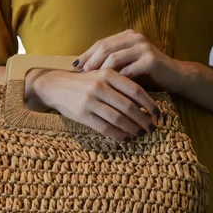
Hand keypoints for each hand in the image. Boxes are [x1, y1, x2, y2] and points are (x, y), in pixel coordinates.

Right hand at [33, 68, 159, 141]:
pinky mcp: (82, 114)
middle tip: (151, 127)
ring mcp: (90, 101)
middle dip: (143, 119)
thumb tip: (144, 101)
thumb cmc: (83, 82)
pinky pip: (105, 128)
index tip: (158, 113)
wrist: (54, 86)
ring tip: (139, 133)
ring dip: (132, 129)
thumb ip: (119, 83)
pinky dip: (118, 135)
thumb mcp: (100, 75)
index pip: (135, 90)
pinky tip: (125, 138)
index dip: (149, 103)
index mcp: (107, 74)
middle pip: (129, 107)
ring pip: (118, 119)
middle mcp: (100, 86)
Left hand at [73, 29, 181, 91]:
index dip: (87, 54)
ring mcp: (143, 47)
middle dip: (91, 62)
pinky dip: (117, 80)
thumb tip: (85, 69)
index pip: (101, 43)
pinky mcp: (150, 60)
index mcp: (127, 36)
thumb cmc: (149, 74)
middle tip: (81, 75)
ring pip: (114, 57)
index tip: (74, 66)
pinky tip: (109, 90)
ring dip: (101, 71)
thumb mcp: (128, 65)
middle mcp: (135, 38)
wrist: (176, 77)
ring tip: (92, 82)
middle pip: (105, 48)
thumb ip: (112, 62)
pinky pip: (128, 70)